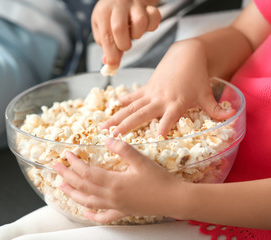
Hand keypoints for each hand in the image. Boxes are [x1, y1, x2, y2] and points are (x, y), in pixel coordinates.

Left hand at [52, 138, 183, 222]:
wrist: (174, 200)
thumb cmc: (159, 180)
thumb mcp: (141, 160)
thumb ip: (123, 149)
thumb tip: (107, 138)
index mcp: (113, 183)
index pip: (86, 172)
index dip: (75, 163)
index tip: (67, 154)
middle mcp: (110, 196)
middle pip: (82, 186)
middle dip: (67, 175)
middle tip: (55, 167)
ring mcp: (115, 206)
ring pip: (87, 201)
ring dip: (72, 193)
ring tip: (61, 186)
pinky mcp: (122, 211)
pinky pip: (104, 216)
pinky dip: (92, 215)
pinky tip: (86, 213)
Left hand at [91, 0, 160, 67]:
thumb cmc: (110, 15)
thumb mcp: (101, 27)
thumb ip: (105, 45)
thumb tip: (110, 63)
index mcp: (104, 12)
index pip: (107, 36)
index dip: (111, 55)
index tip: (113, 65)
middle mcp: (119, 6)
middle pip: (120, 28)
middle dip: (123, 45)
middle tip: (123, 46)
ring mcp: (135, 5)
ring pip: (140, 23)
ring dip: (137, 35)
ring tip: (132, 33)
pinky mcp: (149, 6)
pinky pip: (155, 19)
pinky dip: (151, 27)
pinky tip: (144, 27)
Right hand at [101, 39, 235, 136]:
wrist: (186, 55)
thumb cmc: (197, 77)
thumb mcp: (207, 94)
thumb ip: (215, 108)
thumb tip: (230, 116)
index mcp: (176, 103)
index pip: (168, 119)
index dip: (162, 129)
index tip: (154, 140)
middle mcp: (160, 99)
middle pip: (141, 114)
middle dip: (126, 126)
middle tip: (111, 136)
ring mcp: (151, 93)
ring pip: (131, 107)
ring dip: (117, 117)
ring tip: (103, 126)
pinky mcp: (147, 87)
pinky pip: (133, 96)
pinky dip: (123, 101)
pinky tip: (113, 107)